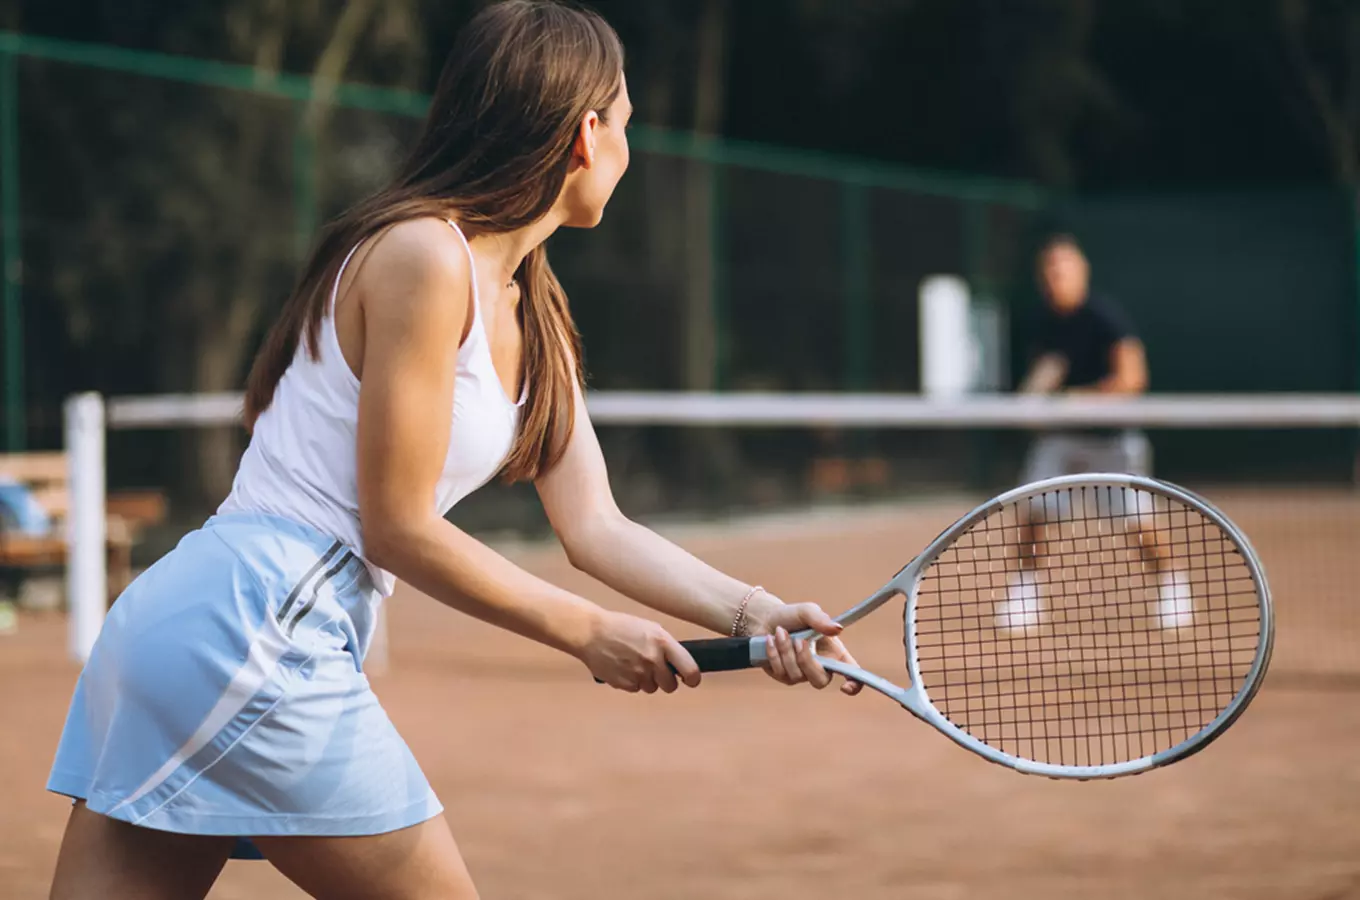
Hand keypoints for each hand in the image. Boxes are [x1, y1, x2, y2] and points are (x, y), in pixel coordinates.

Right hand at [580, 610, 700, 693]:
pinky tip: (623, 666)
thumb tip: (681, 665)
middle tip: (655, 668)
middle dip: (665, 680)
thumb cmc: (622, 628)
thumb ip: (667, 646)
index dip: (693, 678)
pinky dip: (632, 681)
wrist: (591, 633)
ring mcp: (638, 673)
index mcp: (662, 642)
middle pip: (671, 686)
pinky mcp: (624, 684)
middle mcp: (652, 659)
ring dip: (646, 680)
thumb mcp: (650, 629)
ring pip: (652, 688)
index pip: (690, 670)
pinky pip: (636, 689)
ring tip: (633, 662)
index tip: (691, 680)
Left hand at [751, 601, 863, 695]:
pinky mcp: (783, 676)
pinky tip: (770, 639)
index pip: (852, 674)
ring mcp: (801, 674)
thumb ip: (821, 619)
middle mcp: (820, 667)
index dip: (854, 684)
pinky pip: (780, 672)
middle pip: (820, 681)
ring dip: (786, 650)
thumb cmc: (792, 616)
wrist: (766, 618)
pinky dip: (774, 653)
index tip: (844, 686)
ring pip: (796, 675)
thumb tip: (837, 629)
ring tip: (780, 631)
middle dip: (806, 661)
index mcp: (835, 653)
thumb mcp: (807, 611)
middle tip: (798, 640)